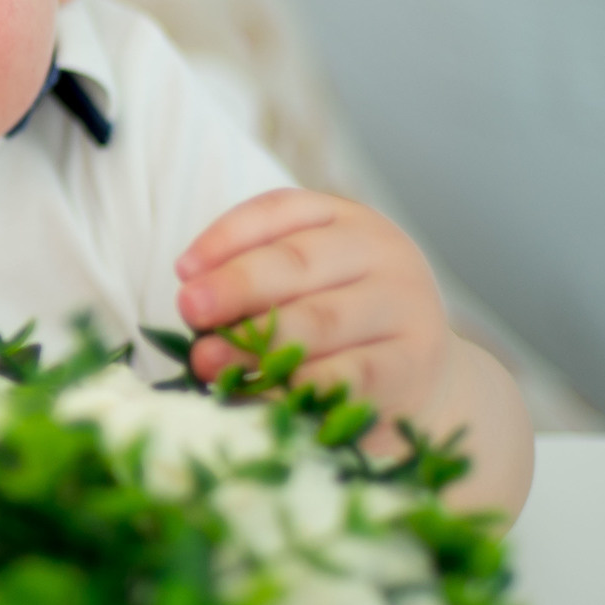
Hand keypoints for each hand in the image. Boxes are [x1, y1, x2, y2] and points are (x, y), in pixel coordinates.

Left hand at [175, 190, 457, 444]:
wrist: (422, 384)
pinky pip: (351, 372)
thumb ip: (252, 283)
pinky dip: (303, 383)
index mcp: (345, 220)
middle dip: (235, 286)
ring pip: (321, 318)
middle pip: (297, 261)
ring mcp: (404, 304)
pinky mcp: (414, 361)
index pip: (279, 211)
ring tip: (207, 359)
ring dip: (256, 341)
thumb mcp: (301, 289)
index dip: (225, 237)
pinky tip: (265, 392)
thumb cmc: (337, 331)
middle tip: (189, 309)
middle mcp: (381, 252)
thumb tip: (190, 290)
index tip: (182, 270)